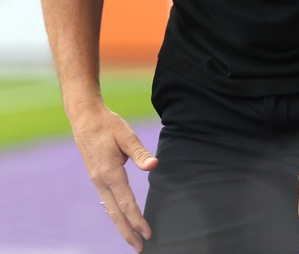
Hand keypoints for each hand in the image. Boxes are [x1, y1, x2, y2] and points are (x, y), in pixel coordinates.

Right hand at [70, 103, 157, 250]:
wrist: (85, 118)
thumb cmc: (108, 124)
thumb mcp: (126, 134)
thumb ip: (139, 152)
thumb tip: (153, 165)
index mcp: (109, 172)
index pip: (126, 202)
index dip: (137, 219)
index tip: (147, 233)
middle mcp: (101, 181)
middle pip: (116, 213)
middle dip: (128, 232)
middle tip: (140, 248)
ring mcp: (96, 180)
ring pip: (110, 209)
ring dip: (121, 225)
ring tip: (132, 239)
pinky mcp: (96, 177)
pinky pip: (107, 201)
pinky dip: (115, 213)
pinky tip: (121, 218)